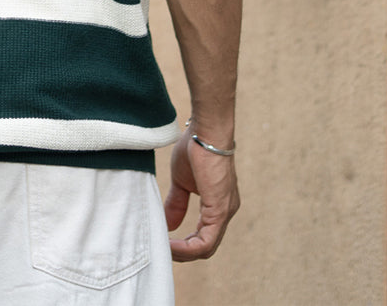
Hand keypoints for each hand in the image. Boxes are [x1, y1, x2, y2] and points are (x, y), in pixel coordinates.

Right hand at [164, 127, 239, 261]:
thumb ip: (176, 204)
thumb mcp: (181, 182)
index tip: (164, 244)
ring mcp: (225, 212)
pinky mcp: (220, 210)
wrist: (205, 132)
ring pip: (206, 248)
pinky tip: (171, 244)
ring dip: (183, 253)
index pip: (204, 237)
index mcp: (217, 206)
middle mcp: (225, 213)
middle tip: (161, 251)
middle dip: (182, 253)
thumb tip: (168, 224)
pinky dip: (187, 247)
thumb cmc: (195, 149)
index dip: (184, 245)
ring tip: (163, 249)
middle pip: (206, 247)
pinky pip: (206, 241)